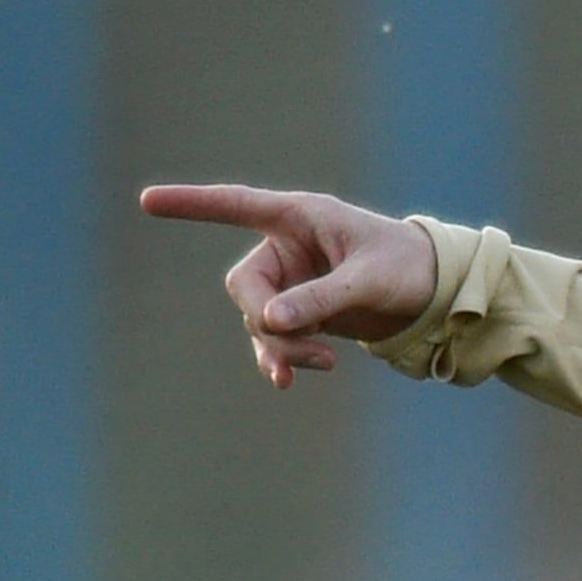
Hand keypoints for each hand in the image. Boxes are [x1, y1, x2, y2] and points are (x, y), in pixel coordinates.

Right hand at [137, 183, 438, 388]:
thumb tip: (270, 323)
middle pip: (245, 286)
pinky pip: (274, 337)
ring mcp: (292, 281)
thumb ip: (319, 300)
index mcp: (300, 217)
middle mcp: (288, 247)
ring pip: (259, 318)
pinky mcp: (302, 312)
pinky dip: (282, 357)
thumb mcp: (367, 283)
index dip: (192, 205)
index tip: (147, 202)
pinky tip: (291, 379)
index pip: (236, 205)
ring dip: (282, 347)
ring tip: (324, 365)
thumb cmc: (407, 268)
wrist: (434, 292)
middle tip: (303, 352)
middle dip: (266, 321)